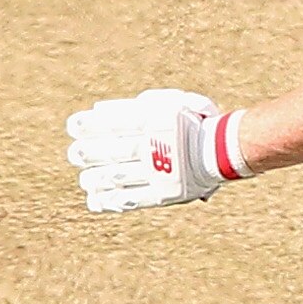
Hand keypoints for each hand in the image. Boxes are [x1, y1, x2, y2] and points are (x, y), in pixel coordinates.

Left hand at [65, 89, 243, 212]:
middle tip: (75, 154)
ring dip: (96, 179)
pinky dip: (111, 201)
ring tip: (84, 179)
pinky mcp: (164, 194)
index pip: (115, 123)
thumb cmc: (200, 122)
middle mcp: (154, 147)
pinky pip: (133, 199)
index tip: (73, 126)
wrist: (229, 149)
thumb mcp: (178, 102)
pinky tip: (96, 201)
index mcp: (156, 122)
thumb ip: (145, 104)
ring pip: (118, 176)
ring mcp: (159, 172)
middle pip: (113, 151)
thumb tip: (101, 110)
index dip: (90, 125)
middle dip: (89, 153)